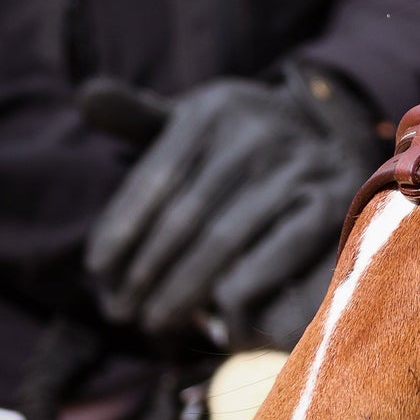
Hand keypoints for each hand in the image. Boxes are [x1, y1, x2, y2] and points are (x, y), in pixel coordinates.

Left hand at [83, 64, 384, 348]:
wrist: (332, 133)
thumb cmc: (239, 141)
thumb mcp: (194, 119)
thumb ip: (140, 116)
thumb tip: (87, 97)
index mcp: (213, 108)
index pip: (153, 182)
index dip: (120, 233)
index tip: (97, 275)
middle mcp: (256, 130)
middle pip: (183, 218)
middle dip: (145, 273)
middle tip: (122, 312)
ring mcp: (298, 164)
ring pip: (222, 242)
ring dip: (183, 291)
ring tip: (156, 322)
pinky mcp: (331, 201)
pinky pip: (274, 255)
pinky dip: (241, 289)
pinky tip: (215, 314)